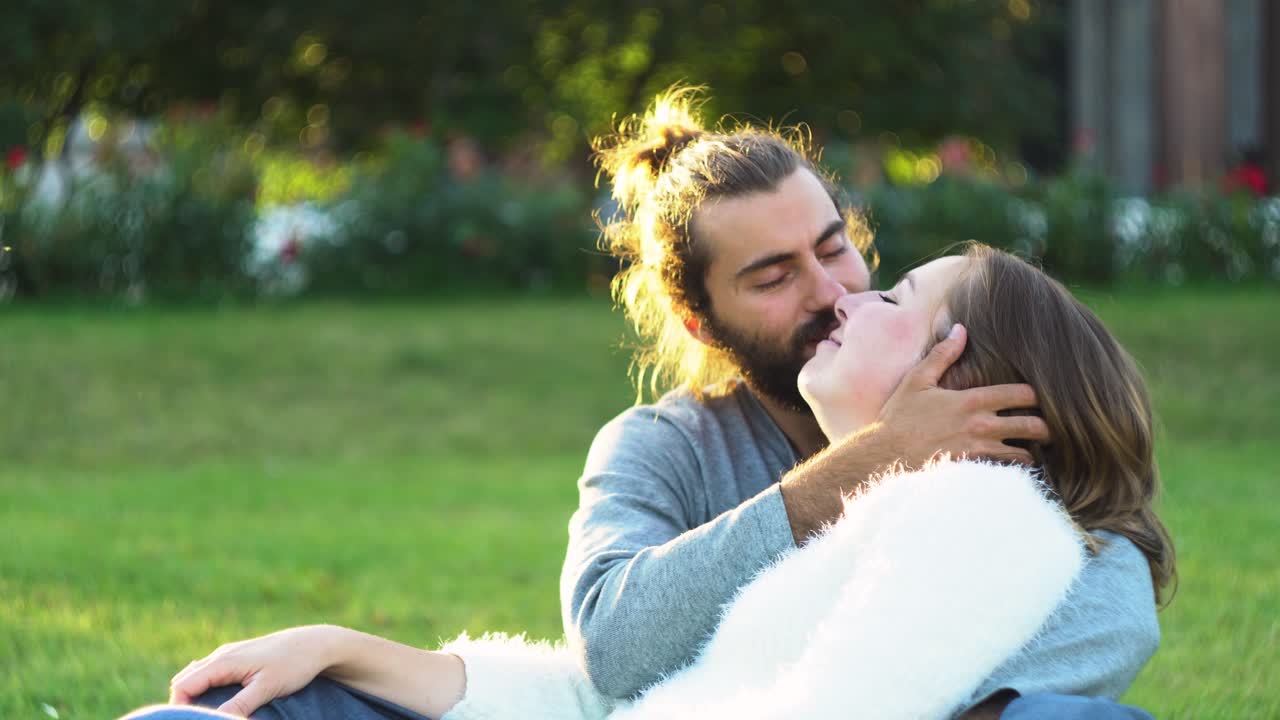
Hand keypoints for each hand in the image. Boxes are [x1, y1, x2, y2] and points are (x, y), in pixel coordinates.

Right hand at [169, 624, 349, 717]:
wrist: (316, 643)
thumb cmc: (294, 664)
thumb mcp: (267, 687)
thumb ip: (240, 704)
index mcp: (224, 661)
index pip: (184, 686)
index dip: (180, 708)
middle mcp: (222, 655)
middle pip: (185, 680)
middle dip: (183, 702)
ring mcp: (230, 653)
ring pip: (196, 674)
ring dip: (192, 694)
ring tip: (201, 714)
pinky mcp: (239, 656)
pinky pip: (210, 671)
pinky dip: (204, 685)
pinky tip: (213, 699)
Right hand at [876, 324, 1048, 465]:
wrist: (883, 457)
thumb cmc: (899, 418)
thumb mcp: (917, 380)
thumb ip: (943, 355)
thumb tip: (961, 329)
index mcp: (971, 401)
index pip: (1022, 394)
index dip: (1036, 395)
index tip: (1037, 398)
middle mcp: (982, 426)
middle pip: (1033, 426)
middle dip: (1045, 427)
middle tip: (1047, 428)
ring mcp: (980, 452)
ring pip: (1025, 454)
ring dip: (1031, 451)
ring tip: (1032, 450)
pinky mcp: (974, 473)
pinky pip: (1007, 473)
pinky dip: (1014, 471)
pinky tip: (1012, 469)